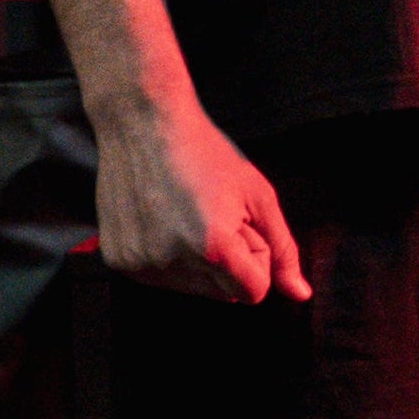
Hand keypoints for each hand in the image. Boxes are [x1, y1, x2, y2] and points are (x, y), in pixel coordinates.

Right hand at [92, 94, 312, 303]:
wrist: (143, 123)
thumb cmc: (205, 153)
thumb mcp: (258, 197)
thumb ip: (283, 249)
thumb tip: (301, 295)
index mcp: (214, 249)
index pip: (254, 292)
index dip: (256, 257)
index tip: (242, 224)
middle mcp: (173, 264)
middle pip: (224, 294)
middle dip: (230, 262)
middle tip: (213, 215)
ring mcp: (140, 265)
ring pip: (193, 289)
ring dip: (199, 262)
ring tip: (186, 215)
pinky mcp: (117, 261)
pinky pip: (160, 278)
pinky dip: (168, 256)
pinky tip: (163, 219)